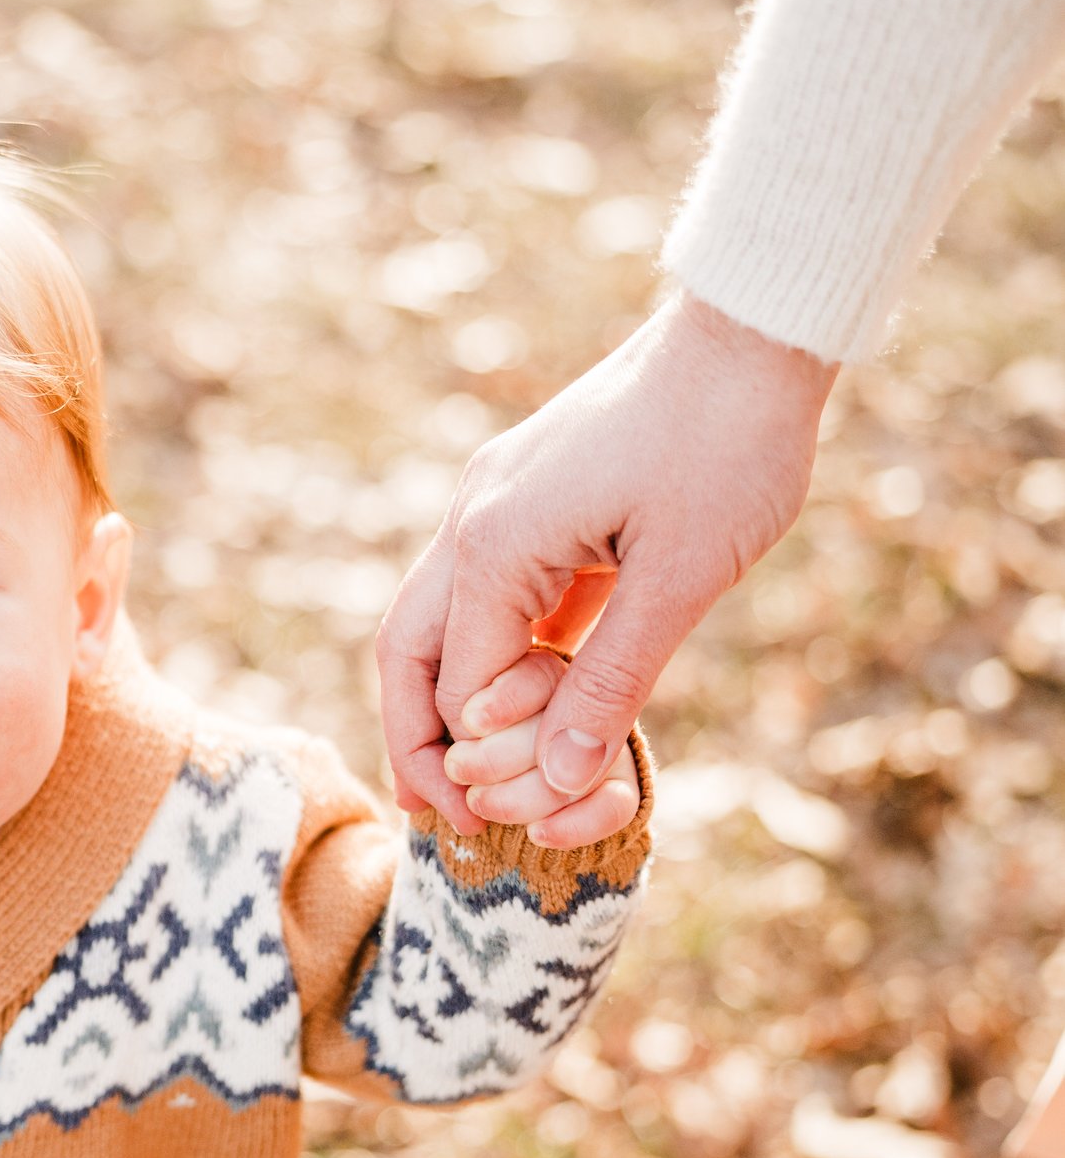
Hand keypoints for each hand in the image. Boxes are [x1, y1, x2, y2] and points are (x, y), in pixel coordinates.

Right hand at [376, 293, 836, 833]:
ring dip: (446, 696)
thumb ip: (610, 682)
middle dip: (414, 736)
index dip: (475, 763)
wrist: (752, 333)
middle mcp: (473, 521)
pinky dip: (488, 651)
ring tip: (465, 771)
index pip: (457, 687)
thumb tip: (557, 777)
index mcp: (495, 545)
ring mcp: (494, 503)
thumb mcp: (681, 578)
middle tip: (432, 814)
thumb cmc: (727, 445)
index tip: (498, 825)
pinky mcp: (527, 496)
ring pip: (434, 620)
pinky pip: (483, 591)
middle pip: (405, 651)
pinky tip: (517, 695)